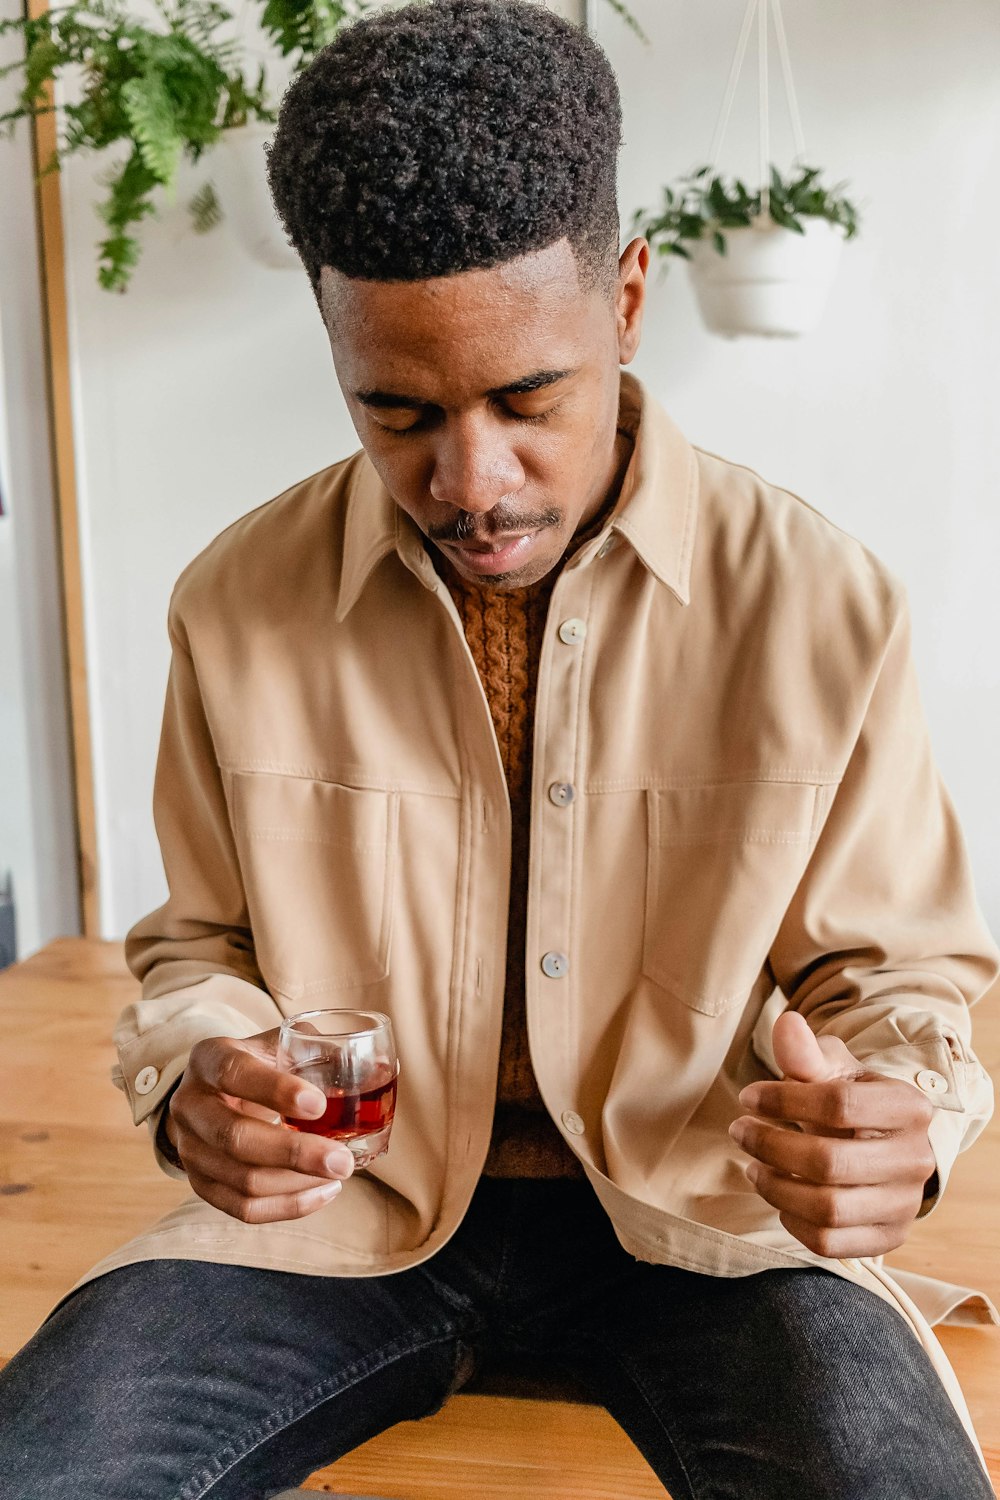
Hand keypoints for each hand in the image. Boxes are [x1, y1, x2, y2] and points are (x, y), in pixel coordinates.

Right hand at [164, 1030, 353, 1223]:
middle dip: (294, 1153)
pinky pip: (243, 1208)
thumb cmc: (259, 1065)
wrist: (214, 1094)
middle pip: (234, 1138)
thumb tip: (362, 1067)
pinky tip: (323, 1192)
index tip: (319, 1105)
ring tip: (339, 1173)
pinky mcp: (200, 1184)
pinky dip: (288, 1205)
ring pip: (242, 1180)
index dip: (275, 1090)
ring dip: (298, 1183)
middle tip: (343, 1161)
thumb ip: (313, 1049)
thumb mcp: (277, 1043)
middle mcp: (190, 1105)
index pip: (233, 1073)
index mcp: (209, 1059)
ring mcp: (190, 1149)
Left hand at [729, 1010, 936, 1257]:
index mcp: (909, 1108)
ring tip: (752, 1166)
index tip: (748, 1097)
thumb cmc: (847, 1099)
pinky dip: (793, 1220)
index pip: (840, 1104)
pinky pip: (830, 1243)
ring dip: (776, 1186)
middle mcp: (916, 1160)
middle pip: (829, 1162)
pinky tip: (779, 1195)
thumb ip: (806, 1053)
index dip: (784, 1099)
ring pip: (828, 1209)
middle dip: (771, 1146)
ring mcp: (904, 1205)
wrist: (881, 1143)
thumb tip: (786, 1023)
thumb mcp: (831, 1070)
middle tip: (740, 1131)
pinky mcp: (887, 1237)